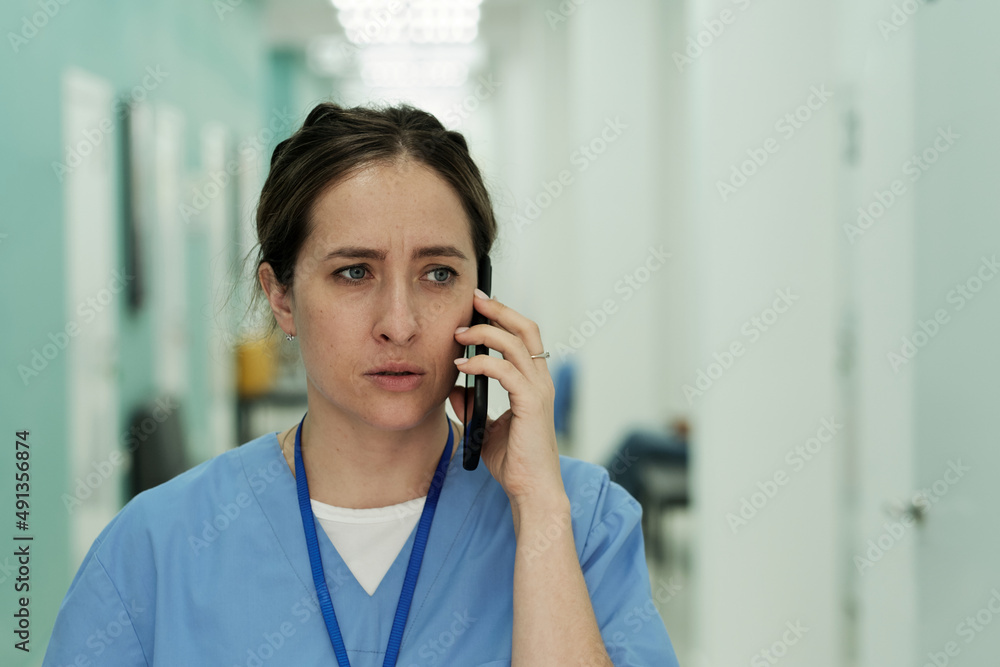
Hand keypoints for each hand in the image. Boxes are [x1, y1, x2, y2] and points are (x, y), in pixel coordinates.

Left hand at [448, 289, 565, 507]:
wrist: (531, 490)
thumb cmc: (514, 462)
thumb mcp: (485, 428)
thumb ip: (473, 406)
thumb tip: (455, 389)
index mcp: (533, 382)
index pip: (524, 336)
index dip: (503, 316)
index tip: (478, 305)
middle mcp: (540, 380)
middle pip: (526, 328)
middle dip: (499, 309)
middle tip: (473, 298)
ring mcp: (538, 390)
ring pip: (515, 343)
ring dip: (484, 332)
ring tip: (459, 333)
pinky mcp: (531, 404)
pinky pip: (505, 371)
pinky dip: (481, 363)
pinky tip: (461, 366)